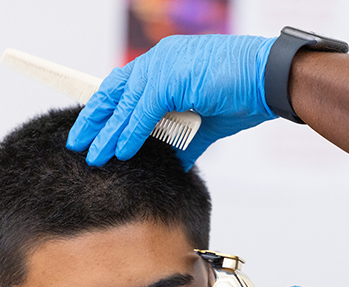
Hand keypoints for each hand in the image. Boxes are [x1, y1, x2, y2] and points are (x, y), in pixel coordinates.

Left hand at [67, 34, 277, 169]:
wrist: (270, 79)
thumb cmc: (247, 94)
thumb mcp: (208, 122)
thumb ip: (187, 140)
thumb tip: (176, 161)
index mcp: (168, 66)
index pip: (128, 87)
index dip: (109, 109)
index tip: (94, 129)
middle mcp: (160, 61)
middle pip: (116, 91)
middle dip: (95, 119)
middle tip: (78, 142)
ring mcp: (163, 67)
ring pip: (125, 104)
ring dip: (107, 133)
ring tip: (92, 155)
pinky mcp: (169, 80)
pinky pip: (142, 112)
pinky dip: (129, 134)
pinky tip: (119, 152)